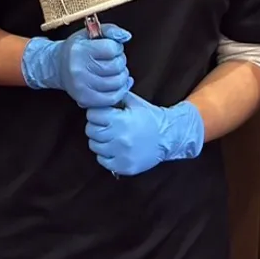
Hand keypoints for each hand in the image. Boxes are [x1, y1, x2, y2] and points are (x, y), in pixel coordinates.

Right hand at [21, 24, 133, 107]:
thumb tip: (126, 36)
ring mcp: (81, 86)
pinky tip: (117, 84)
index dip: (117, 47)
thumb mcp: (89, 33)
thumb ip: (110, 30)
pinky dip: (120, 91)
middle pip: (116, 67)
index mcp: (79, 50)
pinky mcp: (84, 99)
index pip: (112, 49)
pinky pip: (112, 98)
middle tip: (114, 59)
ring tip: (115, 71)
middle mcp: (78, 69)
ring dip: (122, 76)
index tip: (113, 48)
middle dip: (121, 62)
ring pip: (117, 83)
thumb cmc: (76, 49)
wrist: (56, 66)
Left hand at [85, 93, 204, 175]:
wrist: (168, 137)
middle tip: (105, 125)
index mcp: (121, 120)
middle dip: (96, 126)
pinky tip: (114, 148)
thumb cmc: (149, 118)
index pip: (92, 115)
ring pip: (94, 146)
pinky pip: (102, 160)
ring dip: (99, 140)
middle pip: (91, 131)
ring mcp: (121, 155)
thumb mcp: (134, 102)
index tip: (102, 114)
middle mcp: (120, 138)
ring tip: (110, 136)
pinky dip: (105, 154)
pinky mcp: (124, 167)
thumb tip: (98, 91)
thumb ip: (115, 96)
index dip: (96, 113)